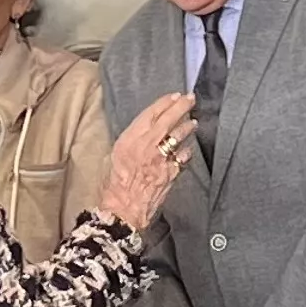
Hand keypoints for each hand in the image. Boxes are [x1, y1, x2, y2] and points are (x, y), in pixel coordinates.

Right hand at [94, 93, 198, 231]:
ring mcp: (161, 159)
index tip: (174, 96)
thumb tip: (139, 135)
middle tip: (191, 99)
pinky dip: (187, 151)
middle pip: (168, 120)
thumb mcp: (112, 158)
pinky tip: (187, 149)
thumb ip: (128, 144)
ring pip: (179, 136)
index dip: (164, 103)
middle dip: (181, 107)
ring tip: (193, 122)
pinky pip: (183, 157)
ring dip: (188, 126)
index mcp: (129, 140)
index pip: (150, 114)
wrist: (123, 210)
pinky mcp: (171, 173)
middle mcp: (147, 146)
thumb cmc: (113, 187)